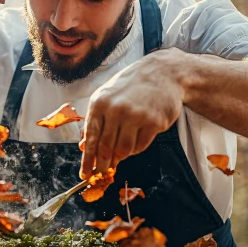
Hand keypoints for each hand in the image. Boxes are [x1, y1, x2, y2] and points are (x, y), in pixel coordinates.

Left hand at [80, 49, 187, 178]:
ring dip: (120, 156)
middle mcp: (116, 109)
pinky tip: (135, 140)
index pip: (90, 138)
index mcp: (100, 103)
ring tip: (120, 153)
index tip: (85, 173)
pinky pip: (140, 146)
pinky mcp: (154, 122)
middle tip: (102, 172)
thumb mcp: (107, 96)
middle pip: (106, 147)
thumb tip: (84, 146)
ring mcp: (136, 116)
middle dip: (102, 164)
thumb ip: (95, 120)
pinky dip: (136, 149)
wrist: (164, 73)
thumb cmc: (132, 85)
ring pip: (123, 150)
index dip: (87, 159)